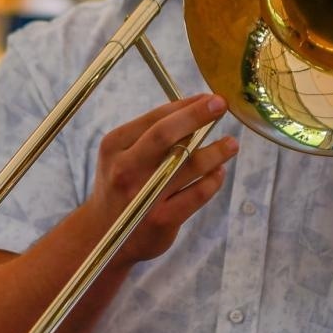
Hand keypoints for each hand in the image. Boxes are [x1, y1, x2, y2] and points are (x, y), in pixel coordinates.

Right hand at [85, 93, 237, 261]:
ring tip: (231, 144)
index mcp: (115, 146)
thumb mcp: (122, 155)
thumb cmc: (121, 185)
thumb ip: (151, 135)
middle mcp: (125, 169)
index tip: (210, 98)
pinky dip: (213, 181)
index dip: (186, 105)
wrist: (101, 234)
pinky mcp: (160, 220)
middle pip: (166, 134)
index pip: (155, 117)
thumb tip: (197, 108)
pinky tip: (219, 173)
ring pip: (188, 164)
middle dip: (197, 116)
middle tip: (222, 105)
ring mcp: (143, 195)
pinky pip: (197, 194)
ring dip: (216, 151)